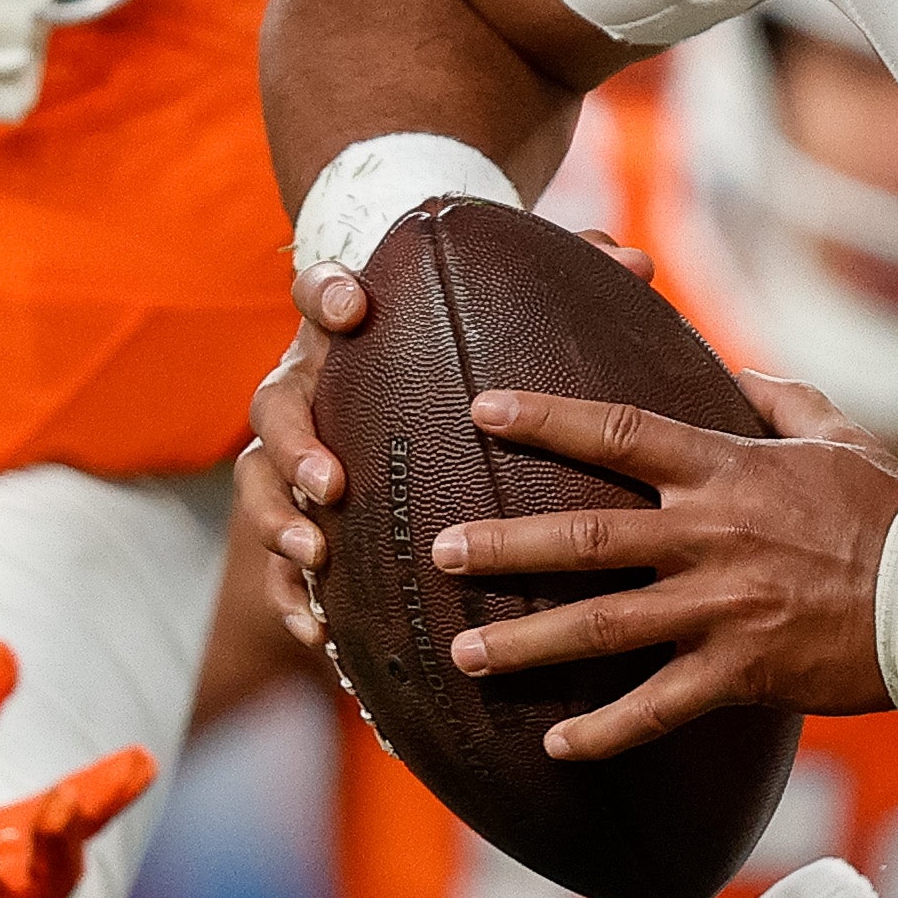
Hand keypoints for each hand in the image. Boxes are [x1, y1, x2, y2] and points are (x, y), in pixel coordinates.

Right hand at [233, 231, 659, 656]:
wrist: (400, 408)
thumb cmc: (464, 349)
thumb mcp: (507, 312)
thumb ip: (565, 276)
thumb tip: (637, 261)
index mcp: (348, 334)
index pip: (317, 291)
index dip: (324, 292)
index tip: (352, 306)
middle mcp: (310, 391)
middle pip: (275, 405)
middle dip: (296, 444)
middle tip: (333, 483)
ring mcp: (295, 458)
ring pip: (260, 485)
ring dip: (279, 522)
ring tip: (317, 556)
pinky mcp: (297, 520)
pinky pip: (275, 564)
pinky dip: (293, 596)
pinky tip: (321, 636)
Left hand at [433, 366, 897, 759]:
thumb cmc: (893, 505)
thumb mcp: (836, 429)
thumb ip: (773, 395)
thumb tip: (728, 367)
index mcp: (727, 470)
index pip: (619, 432)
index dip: (547, 418)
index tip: (482, 409)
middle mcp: (711, 536)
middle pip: (588, 539)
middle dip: (506, 545)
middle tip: (439, 551)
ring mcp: (722, 609)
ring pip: (605, 627)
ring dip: (527, 641)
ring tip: (464, 653)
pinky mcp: (742, 672)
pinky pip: (659, 708)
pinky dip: (605, 732)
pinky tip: (554, 747)